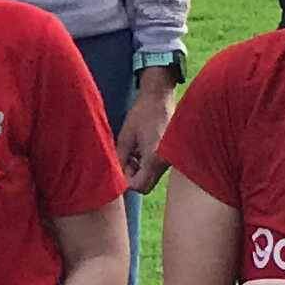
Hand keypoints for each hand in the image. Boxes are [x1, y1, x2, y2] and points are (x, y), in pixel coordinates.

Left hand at [119, 69, 174, 191]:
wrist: (160, 97)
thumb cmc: (142, 113)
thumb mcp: (125, 137)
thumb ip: (119, 159)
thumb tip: (114, 175)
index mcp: (153, 159)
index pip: (138, 186)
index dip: (125, 182)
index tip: (118, 167)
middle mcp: (164, 163)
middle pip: (146, 186)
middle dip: (132, 177)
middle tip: (125, 159)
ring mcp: (169, 160)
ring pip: (151, 178)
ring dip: (139, 170)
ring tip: (133, 151)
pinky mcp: (170, 155)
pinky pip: (156, 169)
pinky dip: (146, 164)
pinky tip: (141, 148)